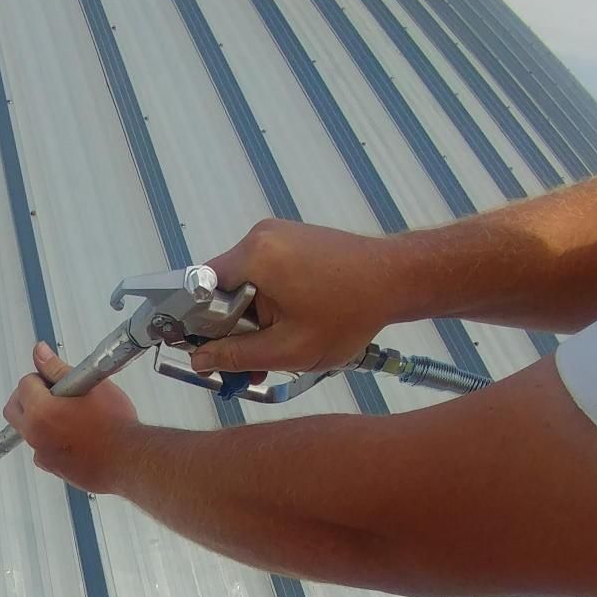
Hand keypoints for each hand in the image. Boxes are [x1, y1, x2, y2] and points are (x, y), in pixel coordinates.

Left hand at [4, 341, 140, 493]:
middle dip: (27, 398)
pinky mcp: (53, 468)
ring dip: (39, 420)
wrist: (128, 458)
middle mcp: (35, 434)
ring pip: (27, 430)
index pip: (24, 384)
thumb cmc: (114, 424)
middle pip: (14, 410)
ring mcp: (42, 454)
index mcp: (40, 411)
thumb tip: (40, 353)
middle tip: (50, 394)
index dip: (41, 378)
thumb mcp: (88, 385)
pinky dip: (50, 441)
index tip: (56, 381)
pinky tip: (72, 436)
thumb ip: (57, 368)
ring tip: (68, 415)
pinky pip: (42, 450)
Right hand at [189, 219, 412, 376]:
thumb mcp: (289, 348)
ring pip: (245, 284)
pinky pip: (265, 274)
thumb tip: (199, 360)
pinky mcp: (294, 239)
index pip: (199, 290)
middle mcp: (260, 236)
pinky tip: (291, 325)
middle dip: (232, 329)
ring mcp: (279, 234)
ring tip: (279, 346)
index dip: (197, 325)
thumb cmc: (350, 313)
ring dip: (253, 318)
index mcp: (254, 256)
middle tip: (251, 362)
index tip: (207, 351)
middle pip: (222, 289)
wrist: (398, 279)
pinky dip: (270, 302)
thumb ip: (237, 356)